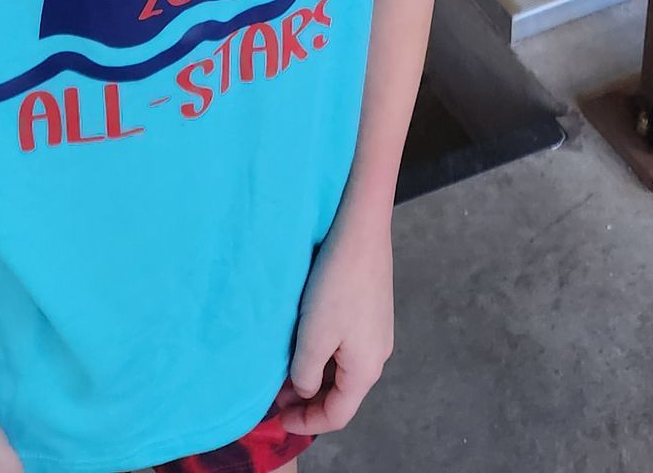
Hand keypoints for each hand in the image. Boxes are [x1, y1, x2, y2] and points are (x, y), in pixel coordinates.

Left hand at [274, 204, 393, 438]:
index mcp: (366, 370)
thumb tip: (306, 388)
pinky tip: (304, 338)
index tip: (276, 419)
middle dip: (308, 399)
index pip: (337, 415)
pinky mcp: (371, 308)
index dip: (306, 423)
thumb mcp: (314, 337)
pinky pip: (346, 345)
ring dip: (314, 374)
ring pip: (342, 367)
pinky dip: (324, 352)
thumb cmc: (336, 284)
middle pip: (342, 392)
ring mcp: (376, 330)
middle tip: (275, 394)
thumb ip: (306, 374)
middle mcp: (377, 354)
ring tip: (284, 367)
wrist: (360, 228)